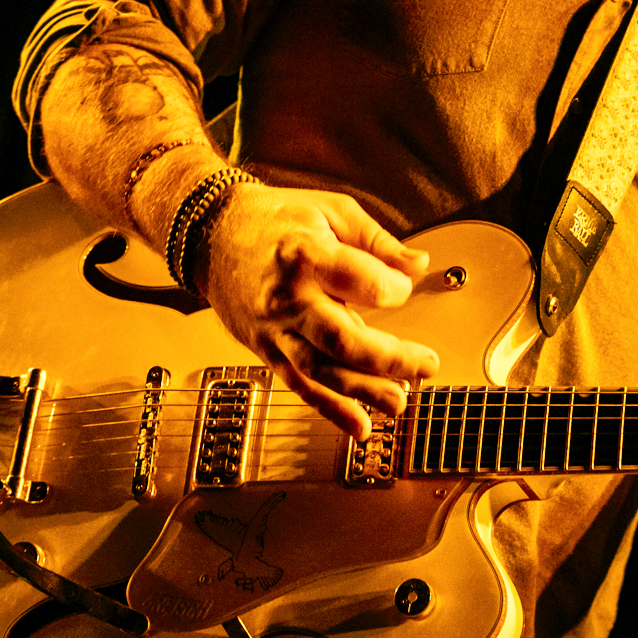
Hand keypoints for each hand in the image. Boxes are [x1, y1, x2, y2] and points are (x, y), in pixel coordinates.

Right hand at [197, 184, 438, 439]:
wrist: (211, 234)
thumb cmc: (275, 218)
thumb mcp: (333, 211)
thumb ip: (379, 241)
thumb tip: (418, 264)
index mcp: (307, 255)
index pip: (364, 283)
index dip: (396, 287)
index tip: (404, 285)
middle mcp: (287, 298)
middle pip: (342, 339)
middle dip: (389, 359)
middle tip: (426, 365)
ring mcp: (274, 329)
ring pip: (321, 371)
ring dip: (364, 392)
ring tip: (400, 402)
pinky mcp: (266, 350)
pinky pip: (299, 386)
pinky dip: (331, 410)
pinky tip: (360, 426)